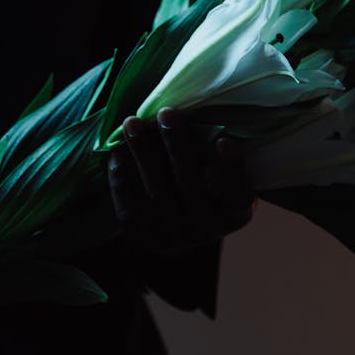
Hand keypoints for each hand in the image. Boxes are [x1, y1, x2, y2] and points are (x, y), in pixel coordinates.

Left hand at [107, 109, 254, 255]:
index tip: (224, 140)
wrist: (173, 223)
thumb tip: (200, 116)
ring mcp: (175, 239)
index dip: (232, 169)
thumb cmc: (202, 179)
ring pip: (159, 195)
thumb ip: (213, 151)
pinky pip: (131, 211)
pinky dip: (122, 181)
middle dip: (178, 147)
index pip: (239, 194)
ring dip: (144, 155)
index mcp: (234, 214)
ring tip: (132, 123)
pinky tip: (116, 154)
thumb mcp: (218, 168)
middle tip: (166, 113)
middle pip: (192, 188)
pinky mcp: (145, 240)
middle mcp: (207, 232)